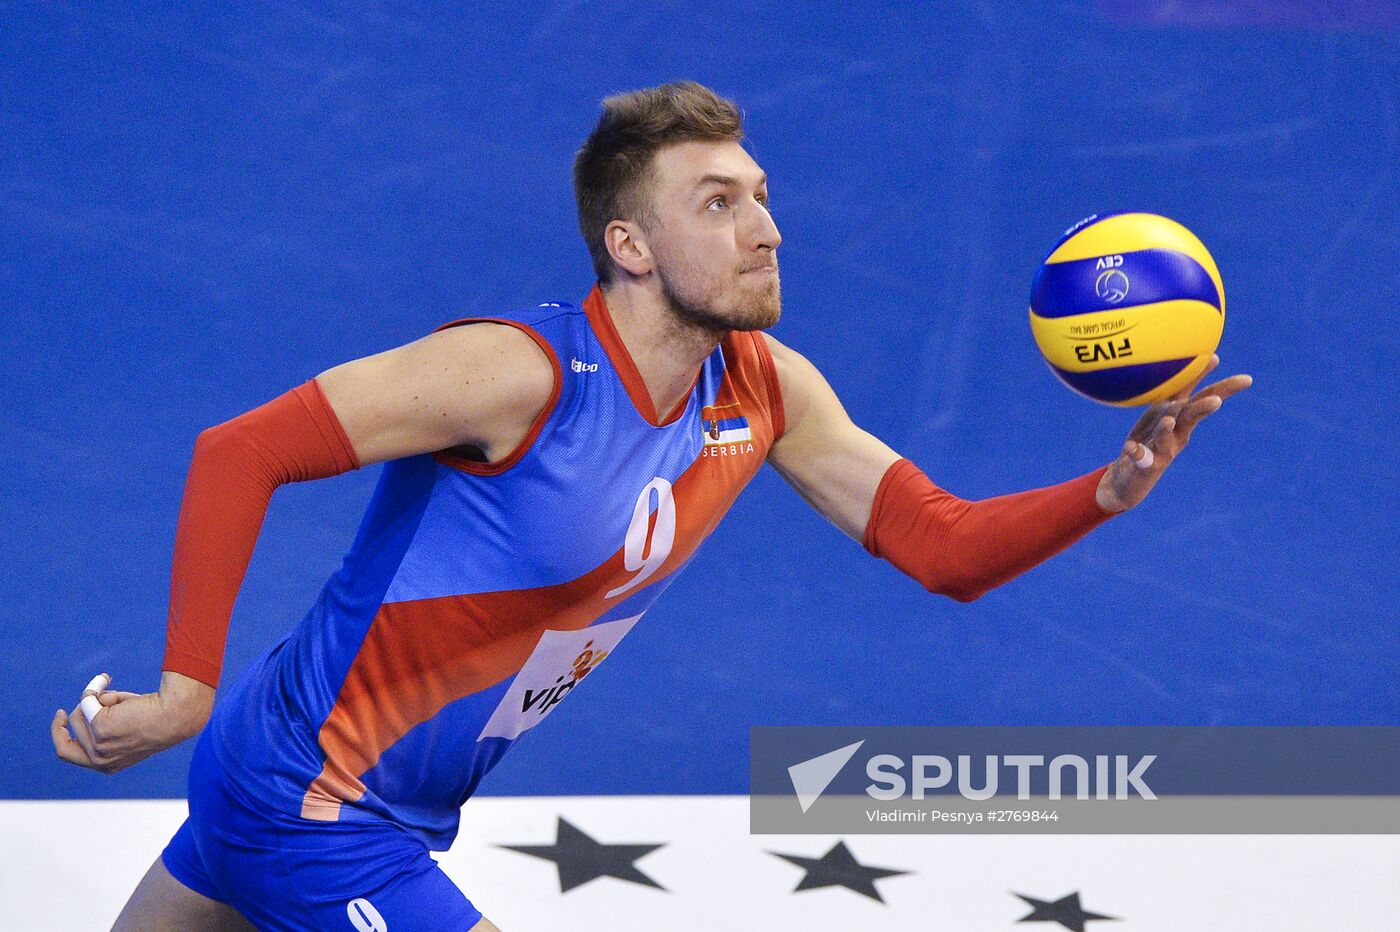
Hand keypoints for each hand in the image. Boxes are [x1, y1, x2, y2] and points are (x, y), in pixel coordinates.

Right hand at [51, 671, 214, 773]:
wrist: (176, 715)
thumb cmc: (159, 718)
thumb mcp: (128, 726)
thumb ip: (107, 722)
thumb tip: (90, 699)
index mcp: (106, 765)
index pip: (68, 754)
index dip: (60, 734)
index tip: (61, 714)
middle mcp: (99, 760)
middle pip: (73, 726)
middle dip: (85, 707)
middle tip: (100, 694)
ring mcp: (97, 744)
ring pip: (80, 711)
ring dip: (102, 699)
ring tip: (128, 701)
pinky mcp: (99, 726)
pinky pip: (87, 699)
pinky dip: (97, 686)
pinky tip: (114, 683)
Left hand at [1095, 354, 1252, 513]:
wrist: (1129, 479)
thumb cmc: (1148, 437)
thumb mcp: (1160, 410)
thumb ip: (1171, 390)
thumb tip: (1181, 358)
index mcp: (1182, 418)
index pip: (1205, 399)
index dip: (1223, 389)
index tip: (1246, 380)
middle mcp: (1177, 435)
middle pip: (1190, 418)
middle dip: (1203, 409)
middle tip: (1216, 402)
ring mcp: (1161, 451)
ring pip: (1165, 438)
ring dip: (1165, 429)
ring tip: (1167, 421)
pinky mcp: (1143, 466)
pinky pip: (1139, 458)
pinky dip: (1136, 452)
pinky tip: (1130, 447)